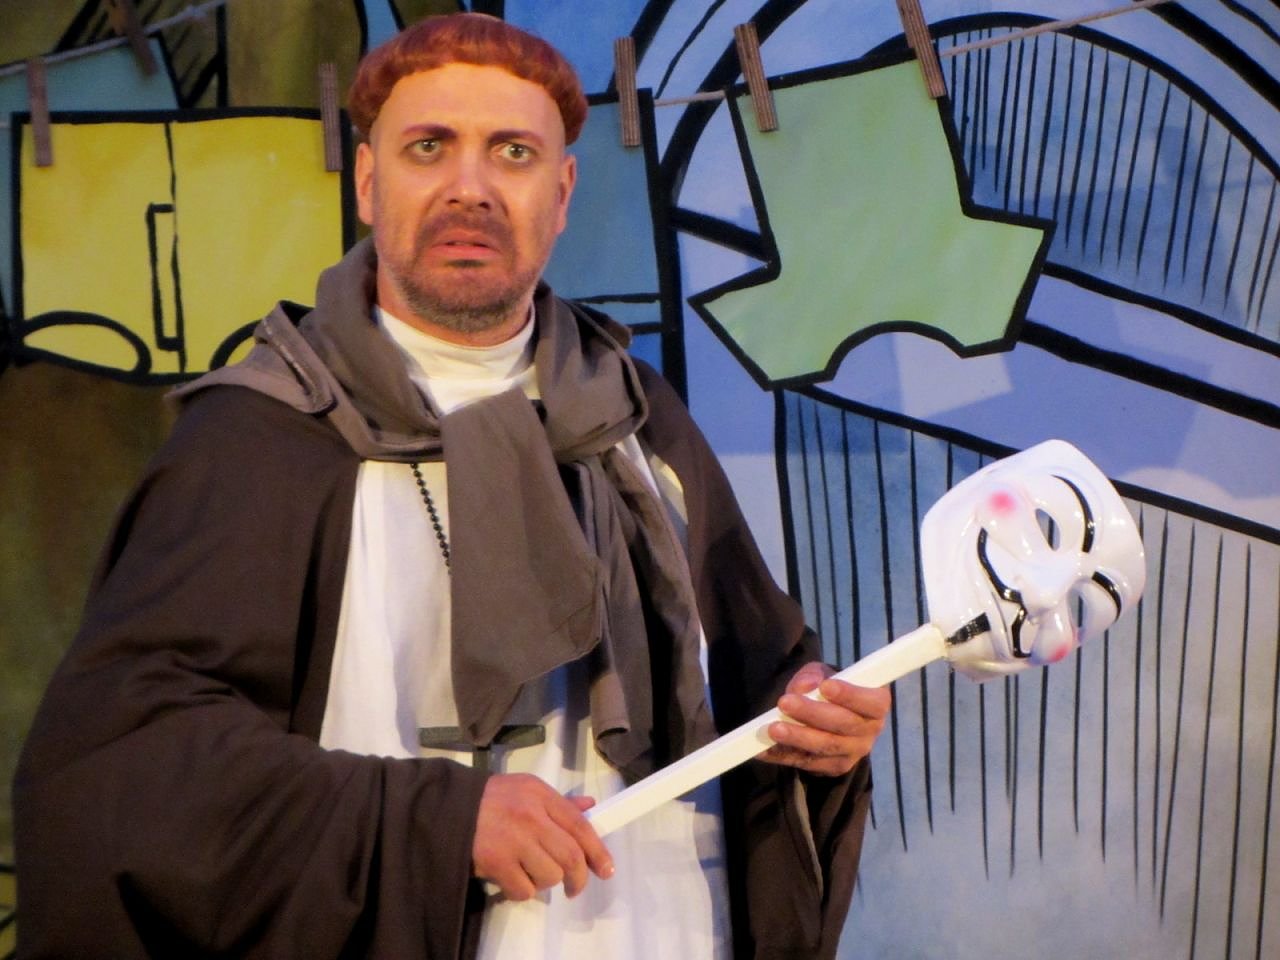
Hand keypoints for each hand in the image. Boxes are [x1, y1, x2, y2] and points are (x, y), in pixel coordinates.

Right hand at [471, 773, 613, 900]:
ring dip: (546, 882)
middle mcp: (530, 816)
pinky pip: (524, 890)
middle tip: (575, 887)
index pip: (580, 825)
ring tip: (532, 873)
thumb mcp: (527, 790)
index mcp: (541, 795)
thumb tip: (590, 807)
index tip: (605, 869)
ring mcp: (513, 840)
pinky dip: (523, 891)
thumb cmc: (491, 799)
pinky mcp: (496, 862)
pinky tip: (513, 879)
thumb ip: (559, 803)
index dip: (598, 851)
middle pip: (570, 855)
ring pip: (550, 875)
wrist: (448, 808)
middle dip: (578, 878)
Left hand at [762, 662, 890, 775]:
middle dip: (812, 714)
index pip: (871, 702)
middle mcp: (869, 732)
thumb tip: (805, 687)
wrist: (829, 713)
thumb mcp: (824, 673)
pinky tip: (763, 749)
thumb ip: (815, 676)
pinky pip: (807, 763)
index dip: (850, 695)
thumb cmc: (830, 687)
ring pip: (825, 747)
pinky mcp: (832, 768)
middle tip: (785, 702)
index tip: (826, 687)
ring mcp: (851, 753)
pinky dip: (783, 755)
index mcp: (876, 705)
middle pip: (843, 725)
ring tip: (773, 728)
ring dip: (797, 737)